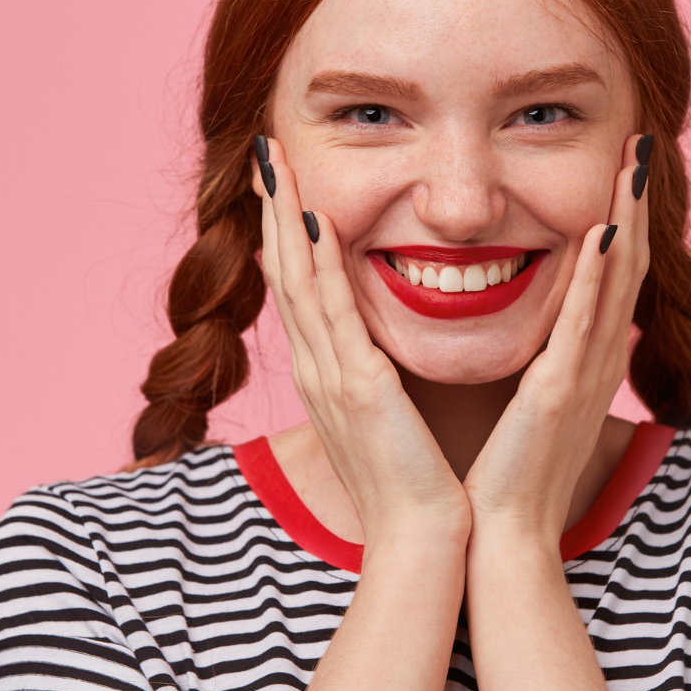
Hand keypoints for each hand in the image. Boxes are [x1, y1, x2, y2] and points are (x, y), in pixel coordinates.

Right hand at [253, 136, 472, 547]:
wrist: (424, 540)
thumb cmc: (419, 481)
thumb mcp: (392, 414)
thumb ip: (383, 373)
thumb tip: (388, 343)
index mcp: (327, 373)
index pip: (300, 285)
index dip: (286, 229)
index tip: (284, 178)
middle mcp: (316, 369)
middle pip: (284, 271)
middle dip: (273, 208)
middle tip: (266, 150)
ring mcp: (330, 378)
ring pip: (298, 281)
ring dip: (285, 218)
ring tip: (277, 164)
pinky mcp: (358, 390)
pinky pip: (334, 314)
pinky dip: (322, 265)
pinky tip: (316, 221)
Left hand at [460, 133, 650, 542]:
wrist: (498, 538)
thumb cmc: (505, 473)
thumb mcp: (534, 404)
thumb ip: (551, 359)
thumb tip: (560, 324)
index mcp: (584, 359)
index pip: (611, 271)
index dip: (623, 215)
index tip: (624, 164)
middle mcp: (595, 360)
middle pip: (626, 263)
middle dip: (635, 200)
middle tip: (642, 141)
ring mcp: (582, 376)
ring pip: (614, 282)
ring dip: (626, 219)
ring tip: (634, 164)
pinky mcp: (558, 395)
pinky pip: (581, 325)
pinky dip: (595, 277)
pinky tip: (601, 232)